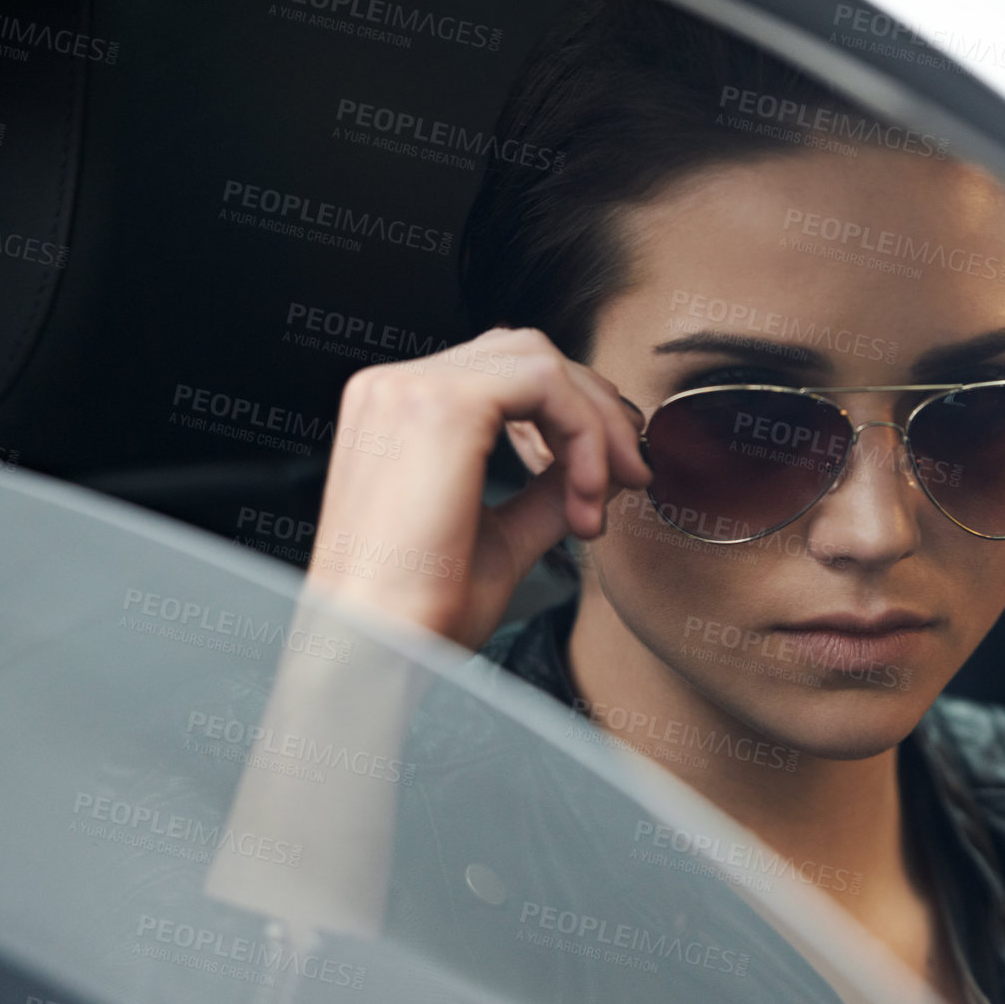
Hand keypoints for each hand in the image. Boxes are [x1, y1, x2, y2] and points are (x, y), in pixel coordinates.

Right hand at [303, 327, 649, 650]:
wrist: (375, 650)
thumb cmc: (419, 613)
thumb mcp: (500, 538)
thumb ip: (547, 492)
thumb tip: (602, 467)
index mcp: (396, 414)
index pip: (503, 374)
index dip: (569, 415)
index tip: (605, 477)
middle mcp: (395, 389)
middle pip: (526, 353)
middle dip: (592, 409)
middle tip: (628, 471)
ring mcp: (411, 388)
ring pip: (541, 362)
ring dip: (593, 423)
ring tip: (604, 494)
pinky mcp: (440, 403)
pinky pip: (546, 383)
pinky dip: (584, 432)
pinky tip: (587, 492)